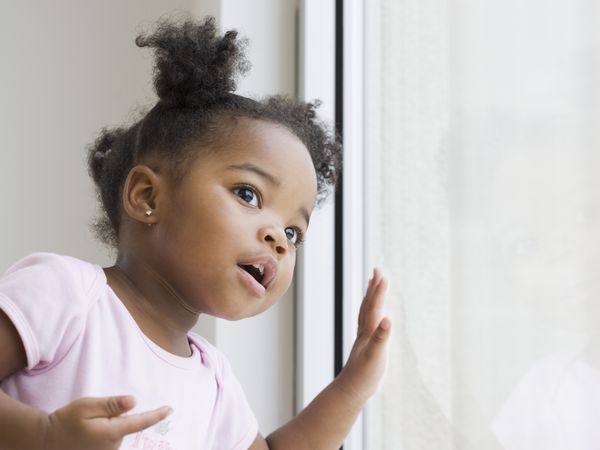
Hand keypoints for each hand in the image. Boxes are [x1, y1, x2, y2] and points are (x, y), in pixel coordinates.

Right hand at [43, 395, 171, 449]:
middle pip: (126, 424)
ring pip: (117, 431)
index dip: (157, 415)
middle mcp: (113, 446)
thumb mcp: (87, 406)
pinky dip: (103, 431)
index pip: (141, 422)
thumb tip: (134, 402)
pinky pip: (109, 438)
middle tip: (92, 415)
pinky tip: (86, 433)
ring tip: (85, 425)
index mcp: (112, 432)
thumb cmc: (66, 421)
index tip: (170, 409)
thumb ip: (111, 404)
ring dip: (108, 424)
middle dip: (116, 416)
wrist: (45, 441)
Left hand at [337, 268, 390, 403]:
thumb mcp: (376, 357)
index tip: (382, 274)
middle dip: (373, 287)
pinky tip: (374, 313)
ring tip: (372, 284)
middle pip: (368, 304)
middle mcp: (364, 331)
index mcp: (368, 331)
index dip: (379, 291)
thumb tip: (388, 319)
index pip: (374, 306)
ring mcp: (364, 337)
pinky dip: (370, 311)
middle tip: (376, 269)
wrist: (351, 390)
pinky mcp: (365, 344)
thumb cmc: (364, 375)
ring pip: (366, 311)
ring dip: (370, 296)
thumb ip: (382, 338)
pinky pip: (367, 321)